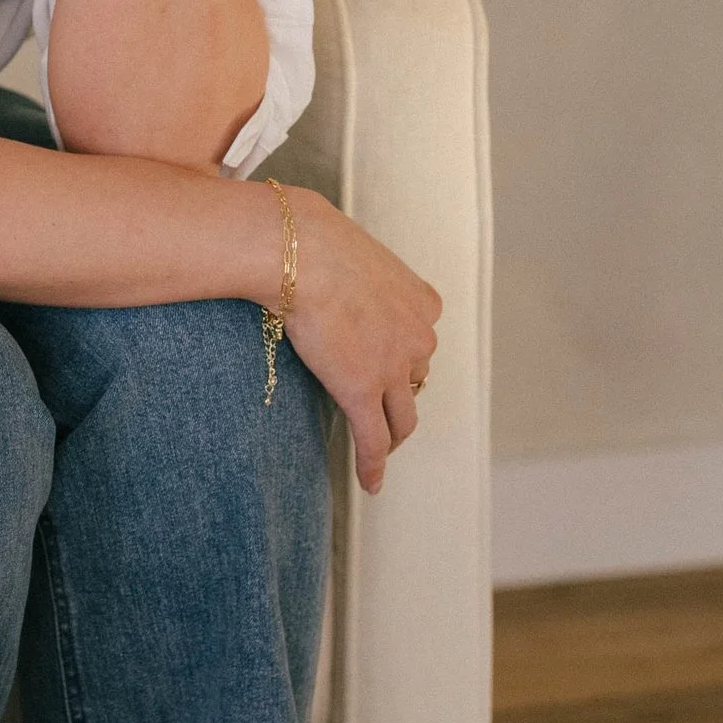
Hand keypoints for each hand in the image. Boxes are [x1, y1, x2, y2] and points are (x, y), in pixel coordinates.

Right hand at [282, 190, 441, 493]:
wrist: (300, 249)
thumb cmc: (313, 239)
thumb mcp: (352, 249)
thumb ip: (355, 270)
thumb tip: (322, 262)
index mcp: (422, 301)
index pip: (419, 340)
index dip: (403, 358)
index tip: (388, 366)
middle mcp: (419, 337)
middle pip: (415, 380)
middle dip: (399, 394)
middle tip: (379, 406)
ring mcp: (393, 368)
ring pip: (402, 417)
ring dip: (392, 434)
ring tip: (379, 448)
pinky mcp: (363, 392)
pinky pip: (373, 440)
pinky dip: (373, 465)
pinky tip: (370, 483)